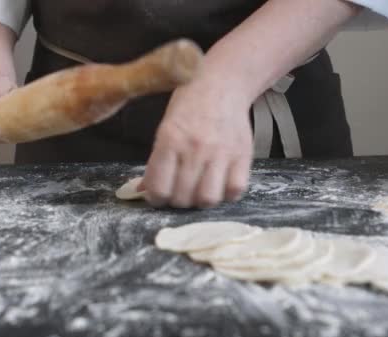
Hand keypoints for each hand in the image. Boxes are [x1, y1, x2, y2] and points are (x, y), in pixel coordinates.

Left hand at [143, 77, 253, 207]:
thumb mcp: (165, 127)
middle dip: (177, 201)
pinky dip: (227, 193)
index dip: (156, 198)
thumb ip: (156, 160)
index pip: (159, 188)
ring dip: (201, 200)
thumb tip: (144, 189)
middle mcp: (195, 149)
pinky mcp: (243, 155)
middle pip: (182, 198)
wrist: (222, 83)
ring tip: (199, 190)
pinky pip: (235, 190)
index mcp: (170, 140)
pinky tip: (220, 183)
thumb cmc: (189, 105)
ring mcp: (221, 153)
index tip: (159, 195)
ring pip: (208, 199)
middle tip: (179, 192)